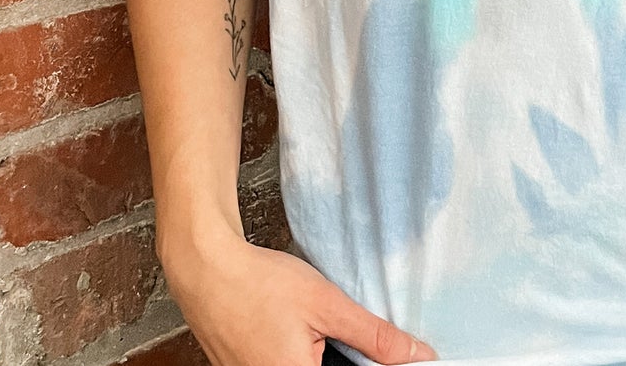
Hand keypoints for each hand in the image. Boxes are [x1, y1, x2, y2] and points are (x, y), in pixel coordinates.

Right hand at [160, 225, 437, 365]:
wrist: (207, 269)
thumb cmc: (260, 284)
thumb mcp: (327, 304)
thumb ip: (375, 336)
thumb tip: (419, 355)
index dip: (369, 363)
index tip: (374, 350)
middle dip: (345, 357)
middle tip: (333, 329)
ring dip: (323, 354)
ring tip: (310, 327)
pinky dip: (299, 353)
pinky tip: (295, 330)